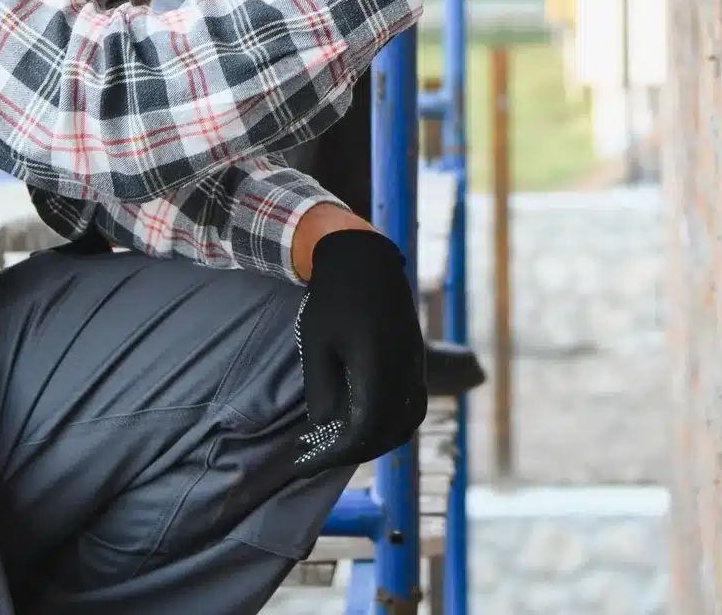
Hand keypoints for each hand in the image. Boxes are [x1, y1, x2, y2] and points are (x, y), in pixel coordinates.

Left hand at [292, 229, 427, 476]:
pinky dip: (391, 424)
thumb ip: (322, 392)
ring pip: (405, 424)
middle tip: (315, 455)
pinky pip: (412, 406)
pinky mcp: (418, 360)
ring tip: (339, 443)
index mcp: (378, 367)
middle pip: (387, 434)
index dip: (333, 455)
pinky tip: (363, 421)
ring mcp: (416, 366)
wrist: (364, 260)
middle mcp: (404, 371)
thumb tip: (326, 432)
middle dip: (351, 453)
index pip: (363, 432)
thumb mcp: (315, 346)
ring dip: (375, 442)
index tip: (303, 462)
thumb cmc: (332, 299)